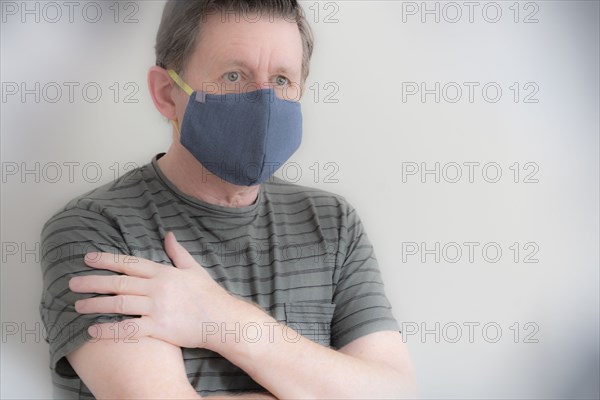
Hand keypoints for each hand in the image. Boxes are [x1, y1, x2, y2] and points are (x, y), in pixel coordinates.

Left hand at [69, 232, 248, 350]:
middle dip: (93, 282)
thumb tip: (168, 234)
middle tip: (72, 283)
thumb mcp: (193, 268)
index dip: (107, 260)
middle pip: (119, 282)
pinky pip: (129, 328)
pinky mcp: (158, 327)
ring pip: (119, 304)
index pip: (129, 263)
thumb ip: (178, 252)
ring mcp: (157, 307)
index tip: (88, 258)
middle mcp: (157, 288)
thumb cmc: (208, 294)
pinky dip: (110, 329)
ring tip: (78, 305)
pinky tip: (93, 330)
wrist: (221, 318)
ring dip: (96, 304)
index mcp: (163, 272)